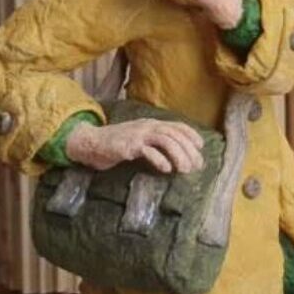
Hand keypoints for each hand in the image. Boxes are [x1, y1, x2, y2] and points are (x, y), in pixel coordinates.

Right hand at [65, 118, 204, 173]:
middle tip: (196, 166)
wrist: (92, 143)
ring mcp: (138, 135)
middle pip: (174, 134)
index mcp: (151, 124)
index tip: (200, 147)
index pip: (176, 125)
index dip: (191, 135)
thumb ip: (155, 144)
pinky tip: (166, 169)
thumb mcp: (140, 140)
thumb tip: (175, 157)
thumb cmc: (117, 144)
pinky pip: (148, 150)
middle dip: (188, 150)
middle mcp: (147, 126)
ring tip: (184, 170)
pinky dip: (159, 159)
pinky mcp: (128, 146)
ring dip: (178, 155)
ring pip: (165, 141)